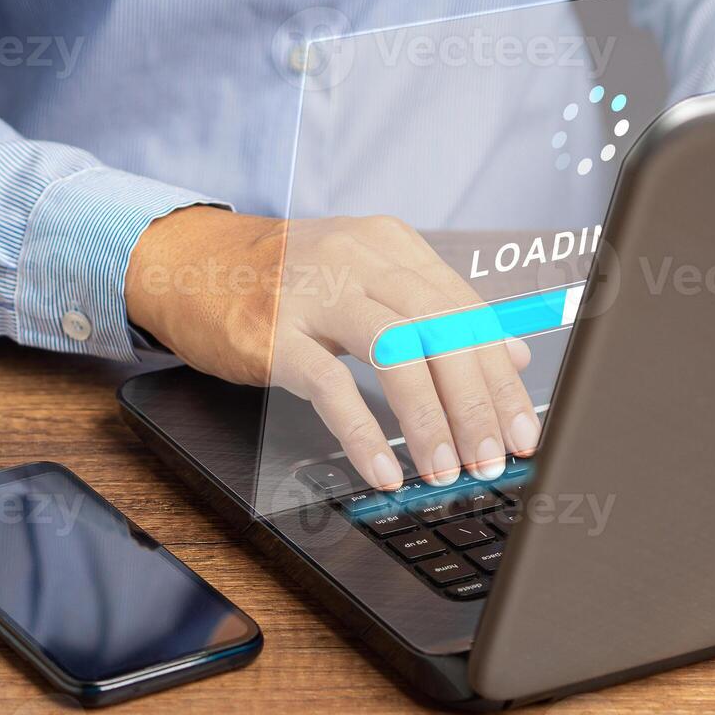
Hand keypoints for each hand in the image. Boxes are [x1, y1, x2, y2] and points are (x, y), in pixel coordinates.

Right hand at [125, 206, 540, 490]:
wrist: (190, 262)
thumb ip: (435, 309)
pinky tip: (383, 469)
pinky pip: (331, 385)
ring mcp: (313, 294)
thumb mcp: (364, 278)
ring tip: (448, 469)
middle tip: (497, 456)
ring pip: (397, 352)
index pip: (464, 308)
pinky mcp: (273, 332)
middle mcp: (358, 259)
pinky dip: (363, 433)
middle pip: (440, 329)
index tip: (523, 424)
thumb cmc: (284, 279)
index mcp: (389, 245)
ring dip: (431, 418)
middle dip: (478, 400)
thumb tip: (510, 354)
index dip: (500, 372)